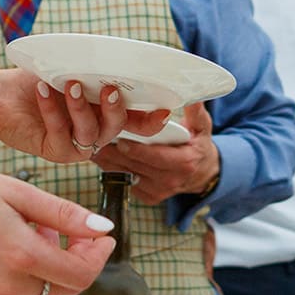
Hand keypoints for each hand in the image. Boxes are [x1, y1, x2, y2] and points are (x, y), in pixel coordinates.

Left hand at [0, 68, 169, 162]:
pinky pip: (60, 133)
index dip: (152, 119)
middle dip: (117, 109)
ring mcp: (77, 144)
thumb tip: (119, 54)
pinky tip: (43, 90)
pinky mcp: (55, 151)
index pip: (136, 120)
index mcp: (105, 112)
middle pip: (117, 127)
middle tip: (111, 88)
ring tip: (70, 84)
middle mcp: (95, 130)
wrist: (1, 94)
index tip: (164, 109)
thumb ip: (95, 66)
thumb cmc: (37, 78)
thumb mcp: (71, 67)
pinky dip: (53, 109)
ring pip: (91, 132)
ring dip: (81, 107)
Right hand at [0, 164, 114, 294]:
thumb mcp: (21, 193)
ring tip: (26, 229)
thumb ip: (66, 215)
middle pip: (64, 285)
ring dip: (46, 264)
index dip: (98, 257)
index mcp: (20, 255)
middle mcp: (6, 285)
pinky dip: (23, 274)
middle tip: (60, 227)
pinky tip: (7, 246)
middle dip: (74, 258)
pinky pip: (17, 294)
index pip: (80, 275)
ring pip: (41, 289)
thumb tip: (103, 229)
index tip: (103, 238)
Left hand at [94, 102, 219, 204]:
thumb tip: (193, 98)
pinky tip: (101, 157)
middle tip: (96, 137)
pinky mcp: (148, 197)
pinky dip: (113, 170)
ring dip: (108, 162)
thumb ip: (196, 112)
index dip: (136, 150)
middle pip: (136, 166)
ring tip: (93, 144)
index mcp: (184, 163)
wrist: (202, 174)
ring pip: (127, 176)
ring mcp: (158, 191)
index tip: (120, 139)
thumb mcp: (202, 127)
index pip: (156, 157)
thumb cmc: (198, 146)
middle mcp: (170, 180)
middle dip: (114, 153)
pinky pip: (126, 182)